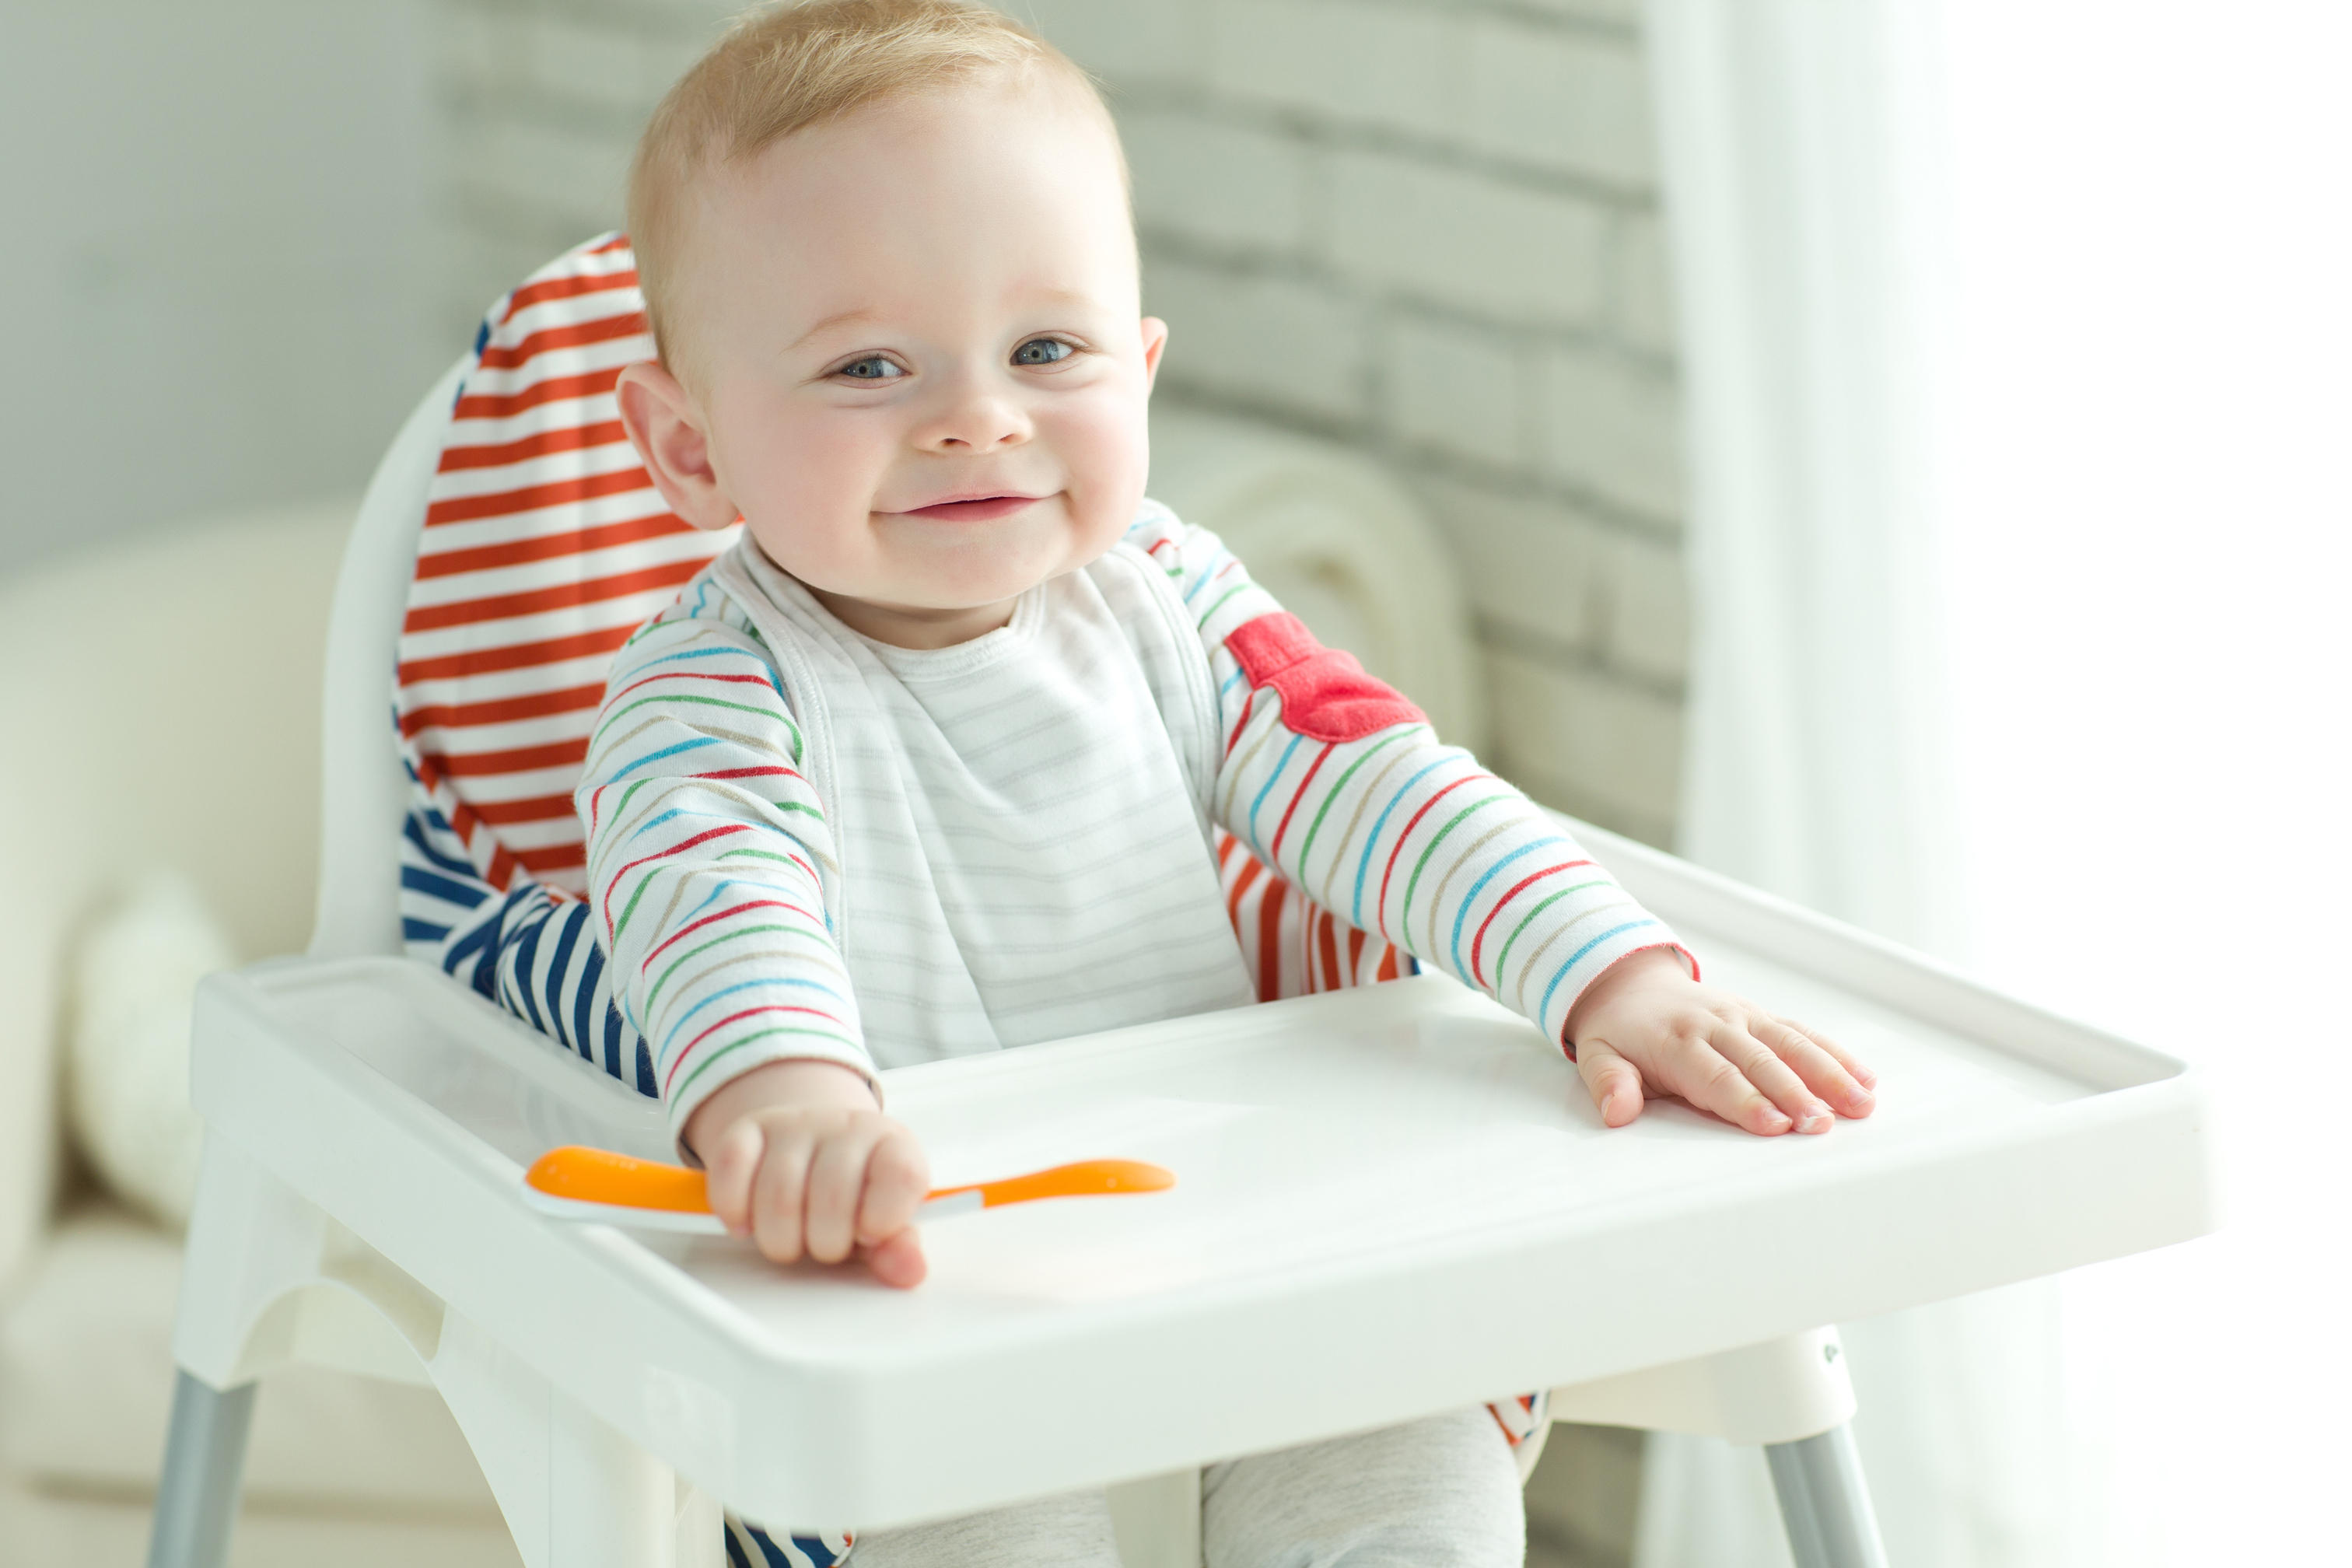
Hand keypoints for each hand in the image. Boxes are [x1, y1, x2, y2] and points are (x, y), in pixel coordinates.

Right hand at [685, 1059, 931, 1286]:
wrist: (817, 1146)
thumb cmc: (856, 1193)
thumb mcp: (885, 1223)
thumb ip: (898, 1249)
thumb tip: (909, 1269)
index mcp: (893, 1147)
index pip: (901, 1175)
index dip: (884, 1217)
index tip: (870, 1235)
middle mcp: (847, 1127)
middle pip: (831, 1194)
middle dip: (825, 1242)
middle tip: (825, 1246)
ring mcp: (796, 1124)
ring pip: (777, 1192)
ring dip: (779, 1238)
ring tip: (791, 1239)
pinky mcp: (748, 1128)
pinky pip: (731, 1169)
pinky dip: (735, 1210)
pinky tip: (748, 1223)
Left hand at [1563, 948, 1876, 1135]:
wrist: (1630, 982)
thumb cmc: (1619, 1030)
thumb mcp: (1598, 1054)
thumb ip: (1609, 1083)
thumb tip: (1617, 1112)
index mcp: (1677, 1041)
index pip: (1716, 1077)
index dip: (1746, 1102)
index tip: (1774, 1126)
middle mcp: (1716, 1025)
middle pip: (1761, 1063)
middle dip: (1794, 1094)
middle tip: (1821, 1124)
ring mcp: (1744, 1017)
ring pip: (1792, 1045)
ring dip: (1829, 1074)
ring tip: (1860, 1104)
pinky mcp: (1762, 1016)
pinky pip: (1802, 1034)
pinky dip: (1835, 1054)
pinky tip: (1865, 1078)